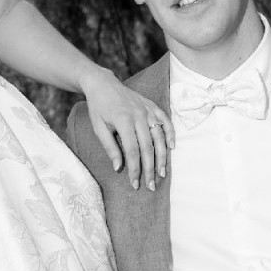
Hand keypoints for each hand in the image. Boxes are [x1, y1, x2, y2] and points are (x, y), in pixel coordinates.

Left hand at [82, 66, 173, 191]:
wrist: (103, 84)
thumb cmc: (99, 108)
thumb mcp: (99, 129)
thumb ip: (110, 148)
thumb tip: (119, 168)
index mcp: (123, 121)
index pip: (132, 151)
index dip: (134, 169)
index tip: (135, 184)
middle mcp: (139, 115)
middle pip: (148, 147)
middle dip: (150, 168)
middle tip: (151, 186)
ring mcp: (147, 110)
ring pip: (159, 136)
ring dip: (162, 156)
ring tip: (162, 173)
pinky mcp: (152, 106)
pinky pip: (165, 121)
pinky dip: (170, 133)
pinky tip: (172, 148)